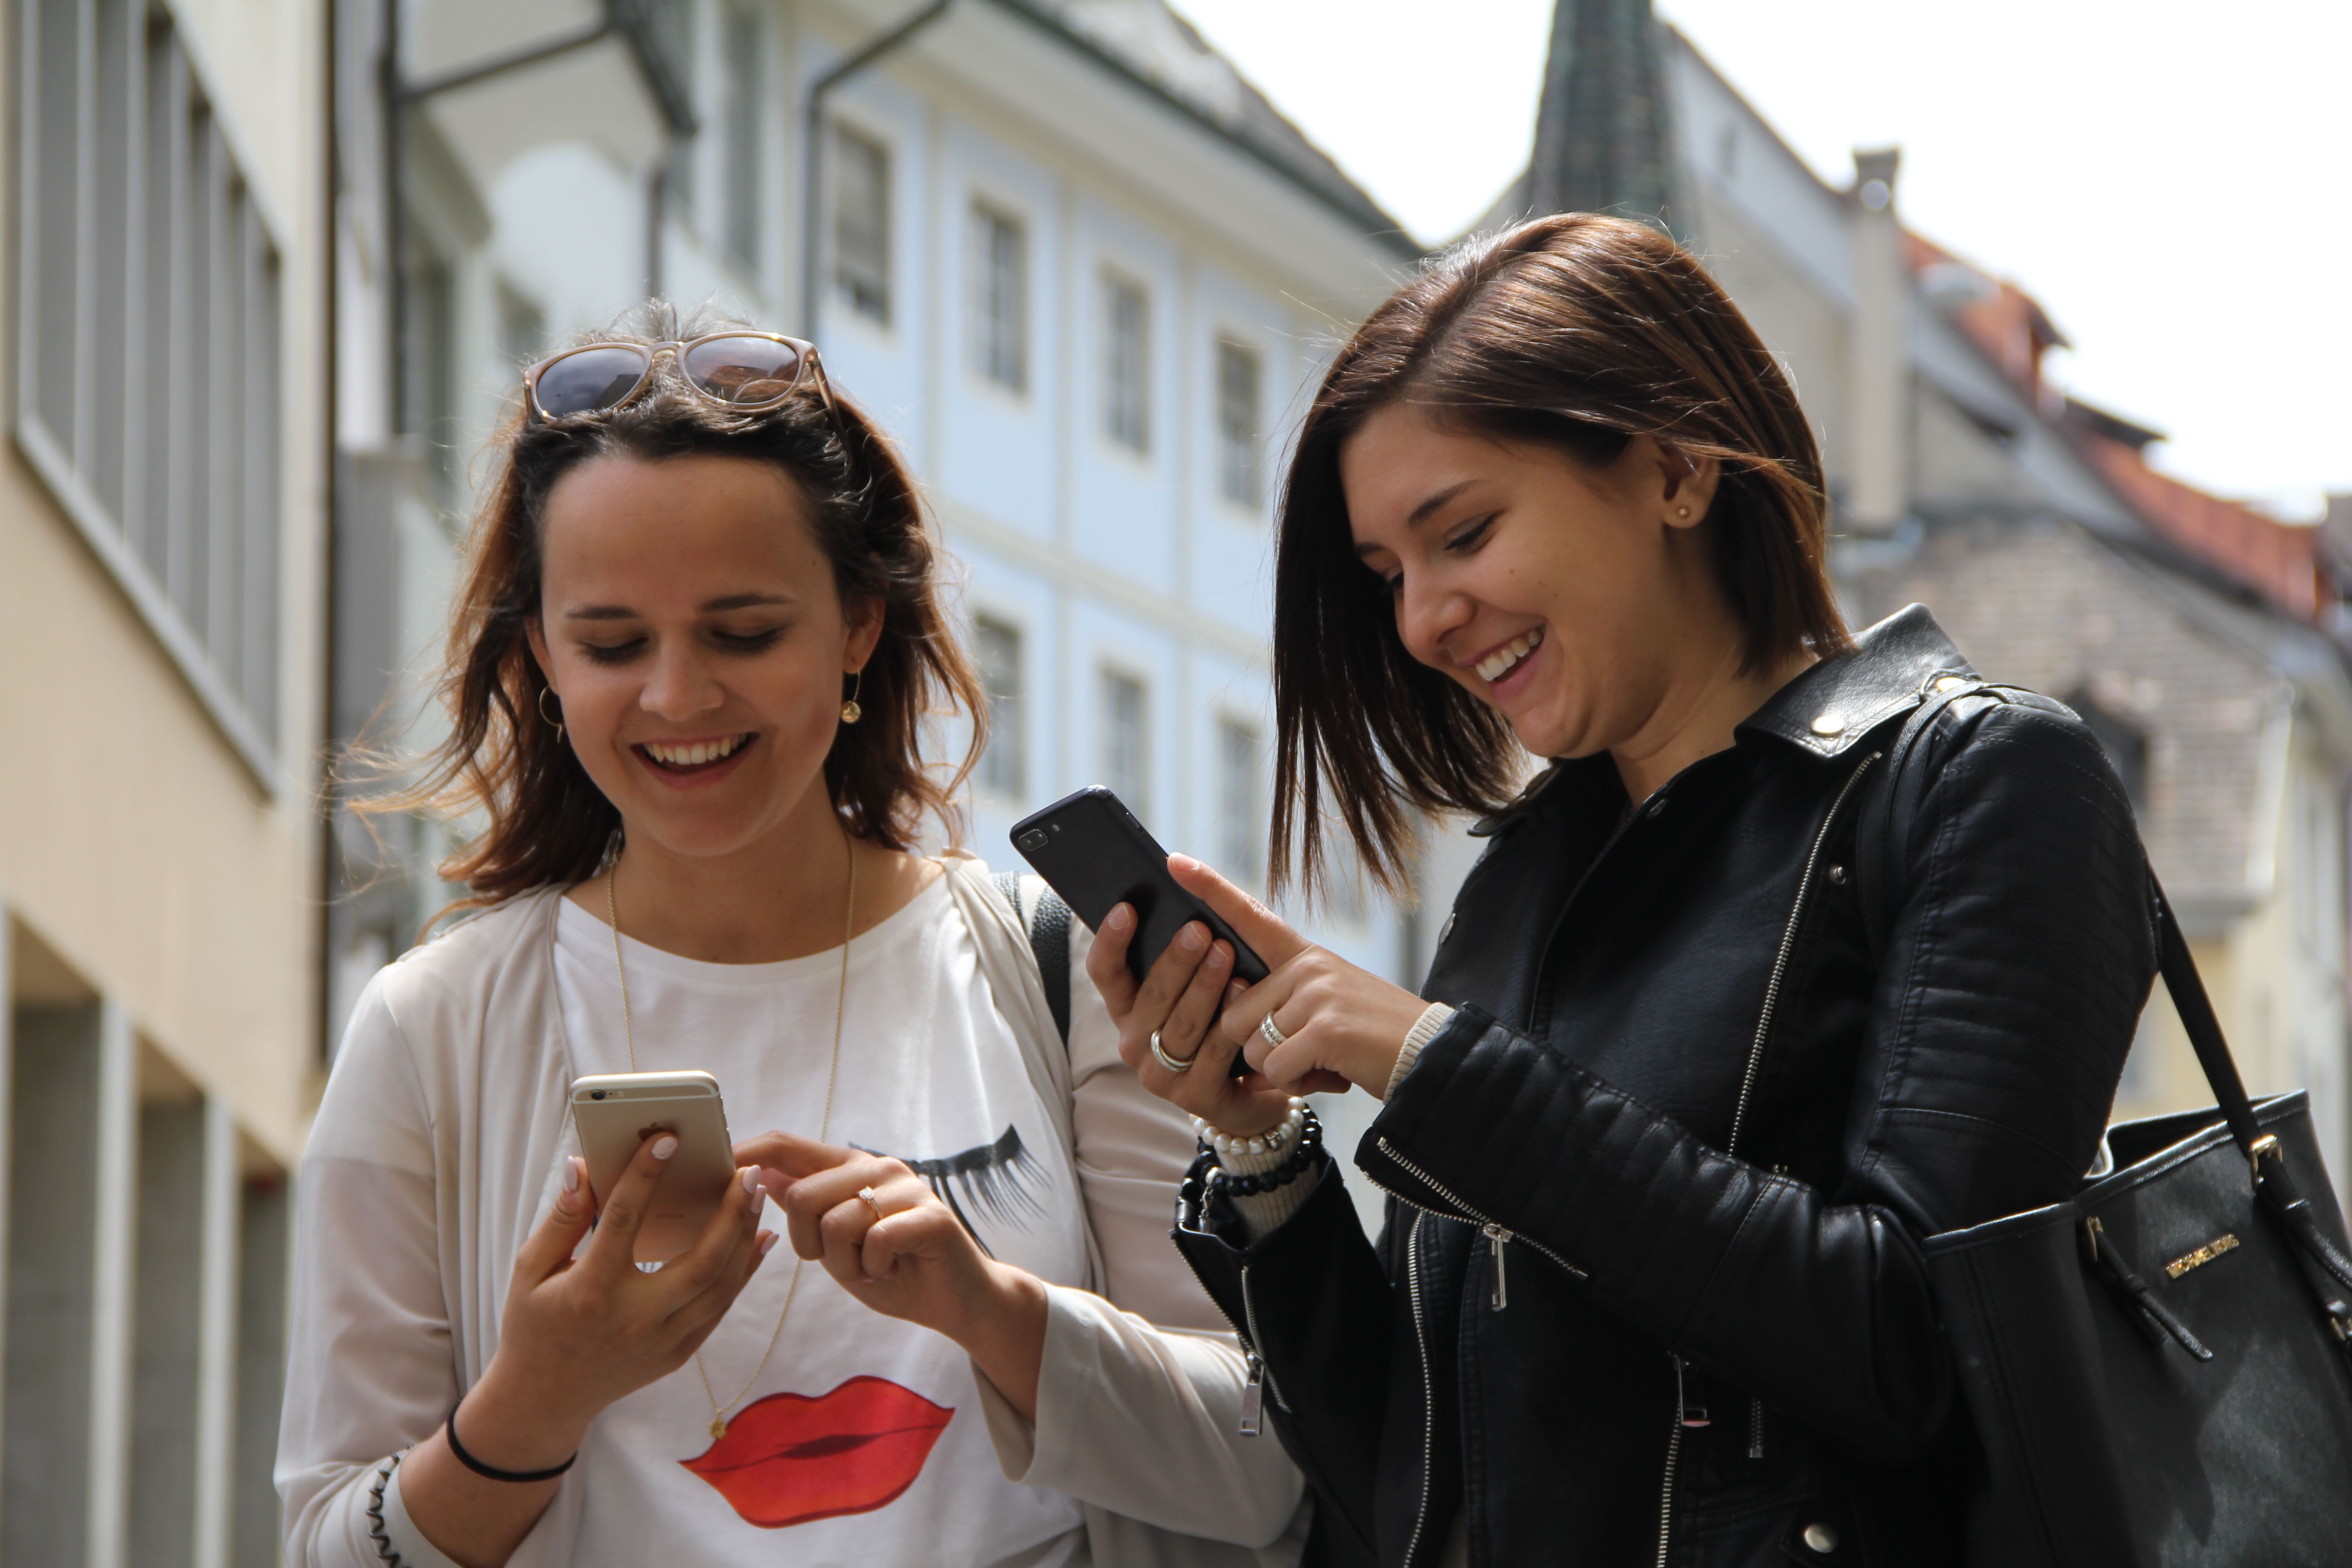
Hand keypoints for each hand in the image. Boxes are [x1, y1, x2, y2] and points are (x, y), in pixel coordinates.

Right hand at [400, 1133, 775, 1566]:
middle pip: (699, 1262)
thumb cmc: (533, 1324)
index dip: (645, 1177)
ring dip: (744, 1237)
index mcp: (591, 1291)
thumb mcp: (529, 1270)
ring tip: (756, 1195)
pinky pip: (720, 1308)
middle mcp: (633, 1319)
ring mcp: (661, 1341)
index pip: (623, 1222)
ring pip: (720, 1286)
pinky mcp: (678, 1354)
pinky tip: (757, 1238)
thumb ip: (561, 1219)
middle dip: (730, 1213)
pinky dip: (743, 1271)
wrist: (543, 1398)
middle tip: (747, 1171)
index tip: (667, 1140)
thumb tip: (583, 1166)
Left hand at [742, 1131, 1048, 1418]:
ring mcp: (907, 1187)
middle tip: (843, 1262)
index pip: (788, 1145)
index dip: (750, 1152)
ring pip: (835, 1221)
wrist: (958, 1301)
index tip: (718, 1167)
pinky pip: (873, 1240)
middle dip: (808, 1244)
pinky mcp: (931, 1215)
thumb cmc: (893, 1271)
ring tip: (873, 1266)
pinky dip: (874, 1268)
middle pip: (802, 1193)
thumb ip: (805, 1208)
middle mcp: (877, 1167)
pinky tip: (892, 1269)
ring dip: (845, 1262)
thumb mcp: (836, 1243)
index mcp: (850, 1168)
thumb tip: (760, 1173)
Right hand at [1085, 874, 1324, 1138]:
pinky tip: (1244, 993)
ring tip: (1225, 952)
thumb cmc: (1224, 1017)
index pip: (1105, 972)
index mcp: (1128, 1008)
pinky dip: (1228, 1020)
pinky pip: (1211, 1053)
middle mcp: (1134, 1041)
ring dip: (1203, 986)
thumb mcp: (1198, 980)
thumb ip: (1185, 944)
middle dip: (1174, 960)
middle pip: (1150, 996)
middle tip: (1198, 927)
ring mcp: (1160, 1073)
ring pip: (1180, 1023)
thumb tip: (1179, 874)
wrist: (1258, 1083)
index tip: (1126, 907)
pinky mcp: (1193, 1097)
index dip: (1110, 941)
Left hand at [1163, 855, 1431, 1098]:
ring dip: (1279, 1069)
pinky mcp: (1324, 1028)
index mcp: (1304, 956)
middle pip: (1234, 1014)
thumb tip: (1236, 1031)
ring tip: (1321, 1063)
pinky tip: (1328, 1074)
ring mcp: (1316, 994)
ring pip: (1251, 1044)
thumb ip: (1281, 1005)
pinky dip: (1296, 1083)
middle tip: (1305, 1053)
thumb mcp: (1326, 1007)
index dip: (1210, 889)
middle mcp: (1307, 967)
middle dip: (1259, 1048)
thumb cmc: (1369, 1038)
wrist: (1429, 1056)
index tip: (1175, 862)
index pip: (1250, 916)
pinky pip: (1275, 1067)